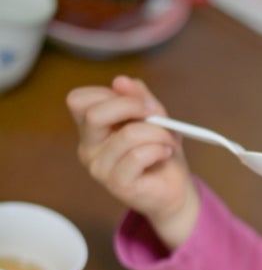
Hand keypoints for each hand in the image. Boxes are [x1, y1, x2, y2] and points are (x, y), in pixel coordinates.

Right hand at [66, 75, 199, 248]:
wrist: (175, 189)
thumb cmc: (161, 152)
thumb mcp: (154, 118)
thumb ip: (140, 98)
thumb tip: (121, 81)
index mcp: (91, 129)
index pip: (78, 100)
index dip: (109, 94)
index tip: (139, 101)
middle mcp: (88, 148)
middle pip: (94, 113)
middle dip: (131, 106)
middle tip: (155, 114)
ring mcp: (99, 168)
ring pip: (127, 135)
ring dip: (157, 133)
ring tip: (168, 141)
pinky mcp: (116, 184)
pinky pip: (138, 156)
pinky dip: (158, 150)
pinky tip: (165, 154)